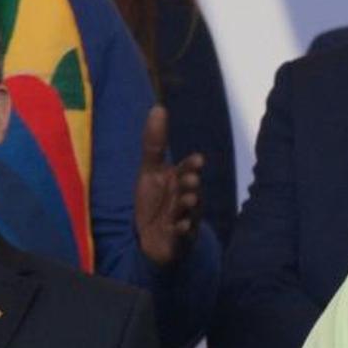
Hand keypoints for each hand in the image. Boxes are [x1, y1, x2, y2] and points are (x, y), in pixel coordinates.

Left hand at [135, 105, 203, 266]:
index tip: (197, 160)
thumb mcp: (150, 171)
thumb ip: (154, 142)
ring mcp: (186, 219)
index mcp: (180, 181)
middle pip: (192, 189)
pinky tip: (178, 226)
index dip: (192, 166)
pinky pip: (183, 235)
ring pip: (190, 211)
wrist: (153, 238)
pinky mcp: (180, 239)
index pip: (188, 170)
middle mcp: (186, 198)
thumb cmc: (155, 202)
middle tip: (190, 180)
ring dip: (189, 205)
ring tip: (187, 199)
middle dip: (191, 184)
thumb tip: (158, 108)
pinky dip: (182, 230)